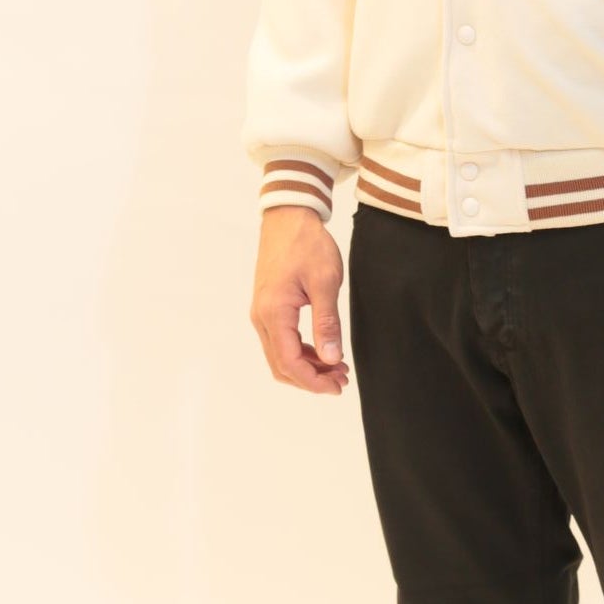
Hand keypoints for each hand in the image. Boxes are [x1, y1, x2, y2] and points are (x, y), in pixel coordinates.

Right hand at [251, 207, 350, 393]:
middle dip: (311, 379)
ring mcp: (263, 313)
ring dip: (307, 367)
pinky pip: (281, 341)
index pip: (289, 362)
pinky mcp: (269, 308)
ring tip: (337, 369)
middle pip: (281, 365)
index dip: (313, 381)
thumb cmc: (307, 244)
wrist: (288, 217)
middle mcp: (262, 317)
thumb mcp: (325, 282)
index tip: (337, 386)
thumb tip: (331, 358)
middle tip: (341, 381)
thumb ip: (327, 322)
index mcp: (273, 313)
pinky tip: (324, 351)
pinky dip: (302, 352)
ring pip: (280, 355)